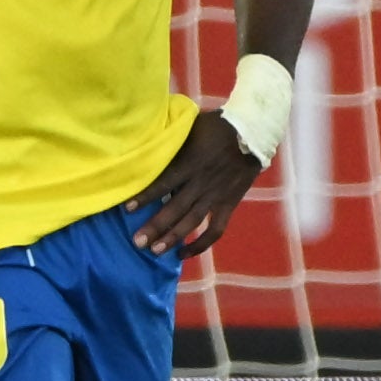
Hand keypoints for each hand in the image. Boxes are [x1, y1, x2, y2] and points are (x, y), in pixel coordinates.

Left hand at [125, 104, 268, 260]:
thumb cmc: (217, 126)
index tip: (127, 208)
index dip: (145, 196)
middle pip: (175, 208)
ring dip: (173, 238)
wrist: (253, 132)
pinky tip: (183, 253)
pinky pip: (215, 230)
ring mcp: (216, 196)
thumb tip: (149, 143)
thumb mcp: (191, 126)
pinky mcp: (228, 204)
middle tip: (137, 242)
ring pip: (192, 222)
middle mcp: (201, 183)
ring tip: (155, 251)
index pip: (164, 182)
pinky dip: (201, 244)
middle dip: (155, 226)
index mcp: (191, 162)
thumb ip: (173, 140)